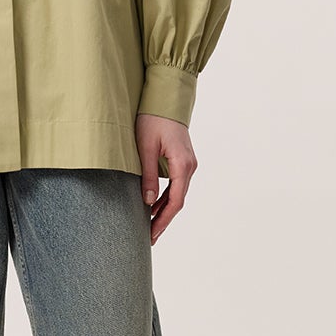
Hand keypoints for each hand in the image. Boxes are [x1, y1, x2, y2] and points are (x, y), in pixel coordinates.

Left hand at [136, 112, 196, 244]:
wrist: (165, 98)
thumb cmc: (153, 119)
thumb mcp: (146, 148)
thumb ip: (148, 176)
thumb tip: (148, 202)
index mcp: (183, 166)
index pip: (175, 201)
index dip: (163, 220)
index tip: (152, 234)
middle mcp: (189, 166)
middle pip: (178, 201)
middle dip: (164, 220)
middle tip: (150, 237)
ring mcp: (188, 163)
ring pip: (177, 193)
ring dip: (164, 210)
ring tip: (149, 225)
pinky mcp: (182, 160)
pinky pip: (176, 184)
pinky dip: (166, 197)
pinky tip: (153, 205)